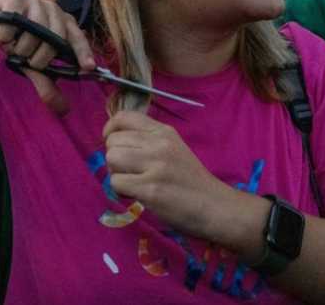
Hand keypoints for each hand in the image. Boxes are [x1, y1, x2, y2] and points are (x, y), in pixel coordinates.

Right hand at [0, 0, 93, 113]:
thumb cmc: (18, 37)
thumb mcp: (32, 63)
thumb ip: (47, 83)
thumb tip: (64, 110)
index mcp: (63, 23)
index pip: (78, 39)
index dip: (84, 53)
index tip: (88, 68)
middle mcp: (53, 10)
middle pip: (52, 42)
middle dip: (38, 58)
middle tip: (27, 58)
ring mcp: (35, 2)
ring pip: (31, 37)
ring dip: (18, 48)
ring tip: (13, 44)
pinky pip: (11, 27)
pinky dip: (5, 36)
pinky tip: (2, 32)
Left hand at [103, 111, 232, 238]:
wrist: (215, 206)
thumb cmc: (191, 181)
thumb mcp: (174, 149)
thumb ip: (148, 141)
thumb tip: (114, 141)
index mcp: (164, 132)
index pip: (123, 117)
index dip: (110, 130)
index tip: (114, 145)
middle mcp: (159, 144)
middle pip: (113, 141)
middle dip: (114, 158)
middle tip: (129, 172)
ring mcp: (155, 166)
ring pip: (112, 158)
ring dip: (116, 174)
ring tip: (132, 183)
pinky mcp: (151, 189)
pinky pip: (117, 182)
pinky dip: (121, 191)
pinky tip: (137, 195)